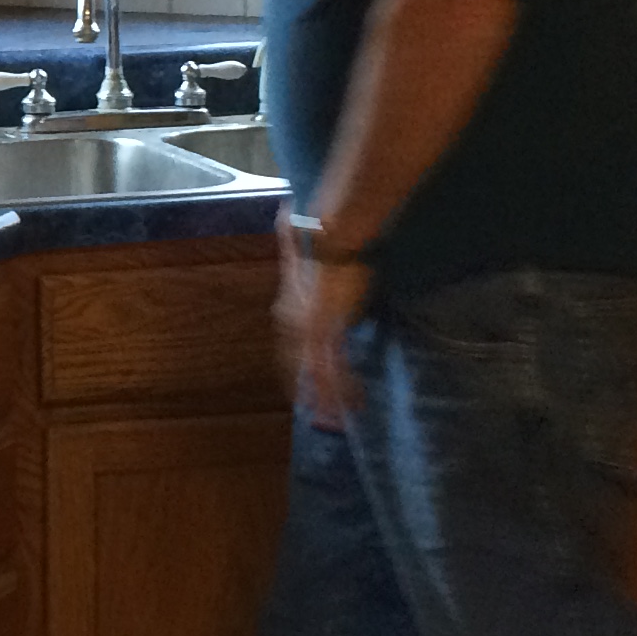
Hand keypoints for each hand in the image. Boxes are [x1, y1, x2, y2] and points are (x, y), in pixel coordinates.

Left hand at [274, 227, 371, 426]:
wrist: (332, 239)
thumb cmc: (324, 244)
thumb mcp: (305, 250)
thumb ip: (292, 240)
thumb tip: (285, 215)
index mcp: (288, 311)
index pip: (290, 350)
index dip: (297, 371)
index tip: (304, 389)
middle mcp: (293, 325)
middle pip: (298, 369)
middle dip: (309, 394)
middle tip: (319, 417)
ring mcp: (309, 331)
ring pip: (316, 374)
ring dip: (327, 399)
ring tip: (335, 420)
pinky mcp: (328, 333)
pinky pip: (335, 369)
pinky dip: (342, 389)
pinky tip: (351, 404)